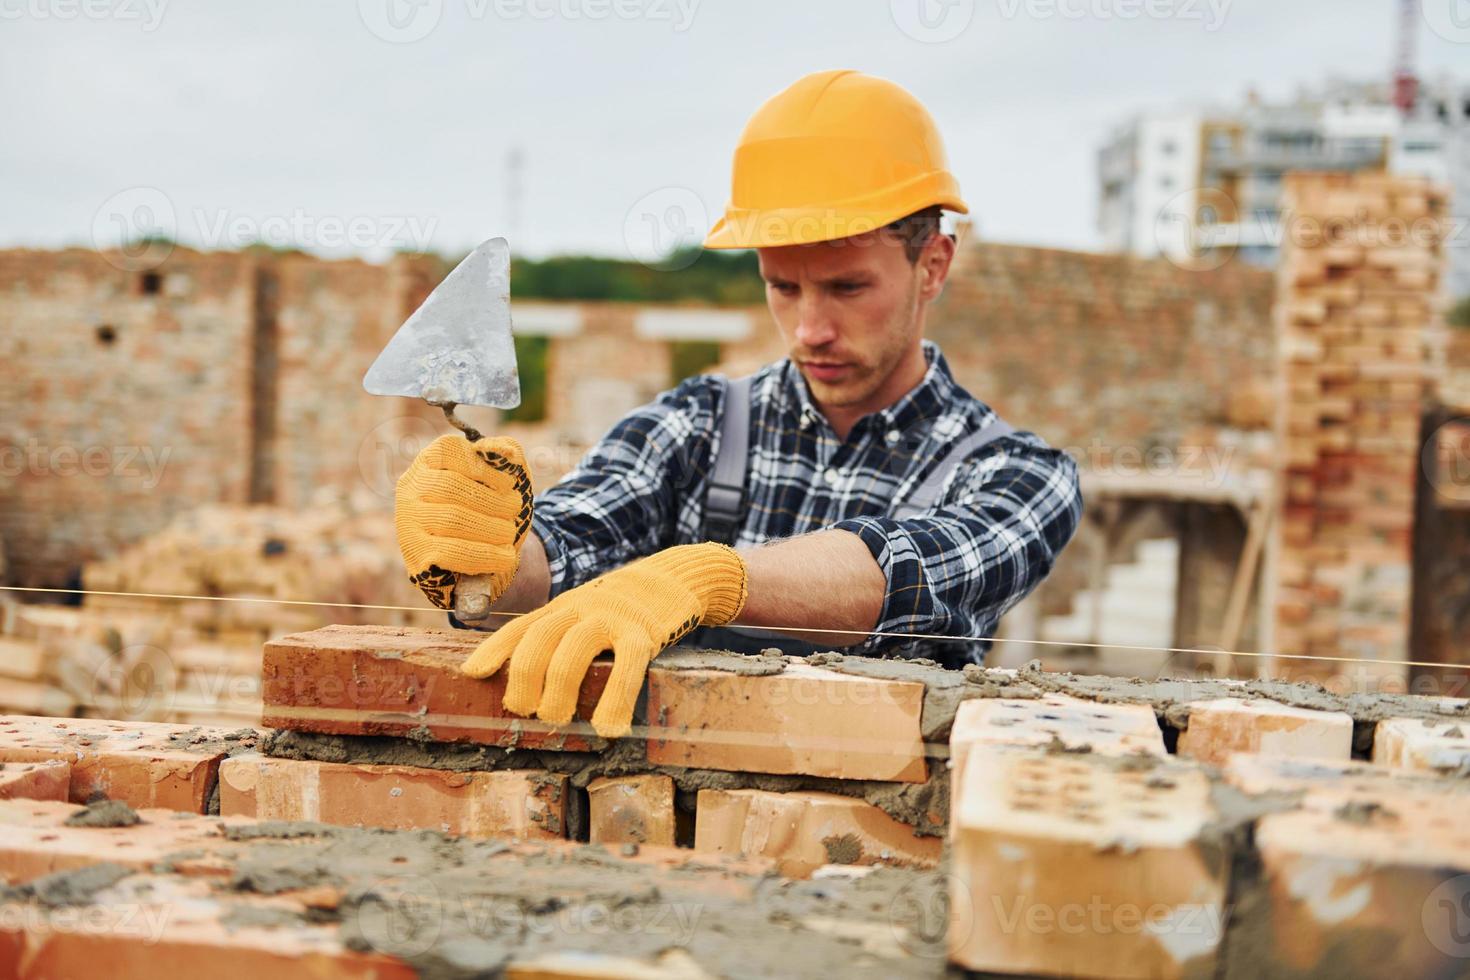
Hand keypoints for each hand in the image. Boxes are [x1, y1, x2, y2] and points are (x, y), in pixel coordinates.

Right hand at [394, 434, 532, 609]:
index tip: (508, 483)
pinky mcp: (415, 554)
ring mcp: (408, 522)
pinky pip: (450, 552)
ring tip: (510, 532)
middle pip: (450, 487)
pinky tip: (506, 556)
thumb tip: (506, 450)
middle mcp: (411, 488)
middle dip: (491, 500)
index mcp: (430, 462)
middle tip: (516, 508)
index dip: (482, 466)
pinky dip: (485, 554)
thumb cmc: (495, 508)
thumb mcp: (505, 475)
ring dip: (491, 527)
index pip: (448, 451)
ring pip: (451, 520)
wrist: (486, 557)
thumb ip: (509, 452)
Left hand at [462, 543, 746, 737]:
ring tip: (558, 721)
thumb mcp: (584, 613)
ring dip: (558, 691)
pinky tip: (610, 728)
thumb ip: (558, 639)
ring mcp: (610, 619)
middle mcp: (579, 609)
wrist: (676, 577)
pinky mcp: (644, 633)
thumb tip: (525, 683)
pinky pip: (626, 667)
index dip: (493, 650)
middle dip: (523, 681)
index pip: (519, 628)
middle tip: (525, 713)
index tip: (472, 674)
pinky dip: (615, 699)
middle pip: (537, 641)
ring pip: (572, 653)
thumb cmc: (625, 608)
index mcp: (561, 608)